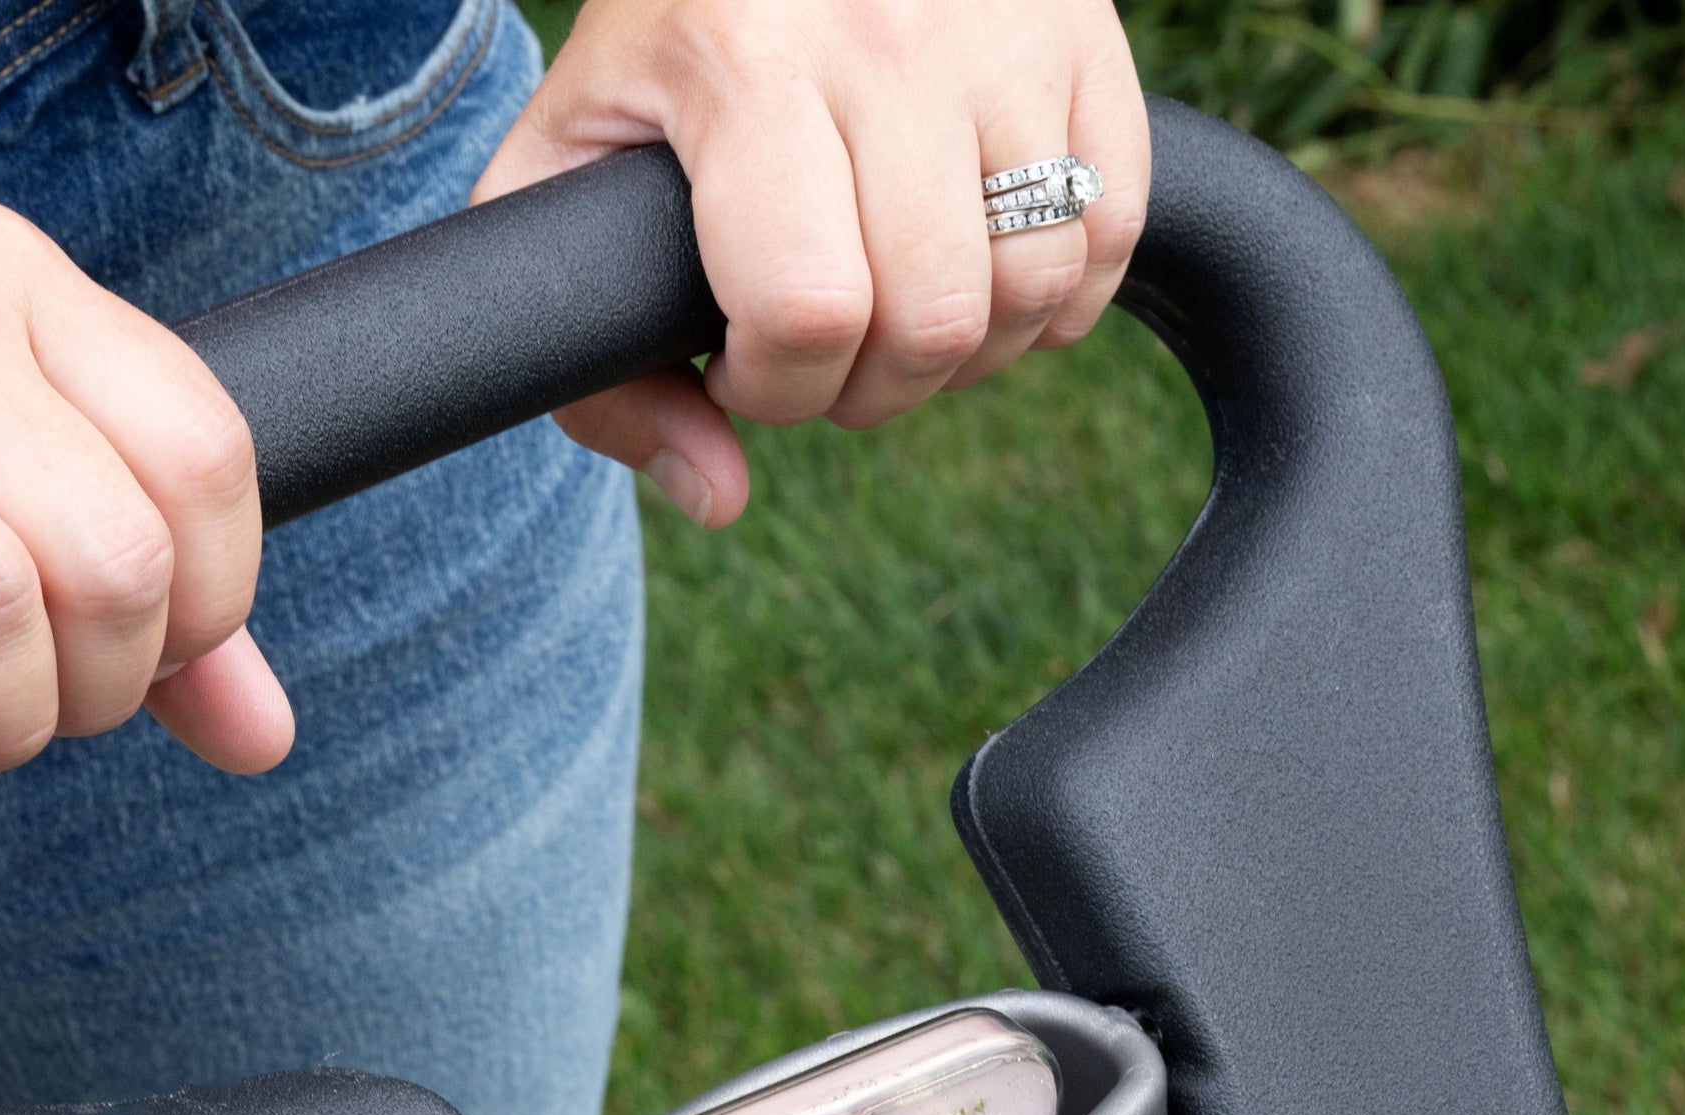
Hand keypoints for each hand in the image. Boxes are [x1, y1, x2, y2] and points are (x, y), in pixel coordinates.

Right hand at [0, 204, 289, 813]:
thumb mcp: (6, 471)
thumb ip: (155, 588)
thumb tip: (263, 733)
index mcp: (16, 284)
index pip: (203, 454)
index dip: (214, 601)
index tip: (156, 656)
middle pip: (112, 553)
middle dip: (107, 685)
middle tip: (53, 710)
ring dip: (10, 724)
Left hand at [474, 0, 1148, 527]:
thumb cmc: (662, 48)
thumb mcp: (571, 173)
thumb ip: (603, 360)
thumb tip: (720, 497)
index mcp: (743, 59)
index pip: (810, 311)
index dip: (779, 388)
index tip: (742, 365)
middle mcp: (887, 28)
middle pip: (934, 320)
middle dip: (871, 388)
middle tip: (822, 350)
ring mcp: (1004, 27)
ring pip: (1035, 287)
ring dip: (967, 352)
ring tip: (896, 311)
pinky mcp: (1085, 32)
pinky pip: (1114, 230)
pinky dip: (1055, 296)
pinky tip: (977, 271)